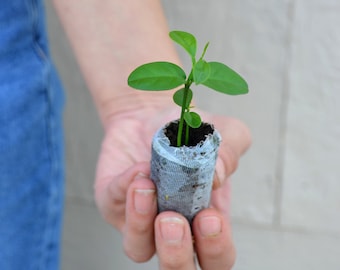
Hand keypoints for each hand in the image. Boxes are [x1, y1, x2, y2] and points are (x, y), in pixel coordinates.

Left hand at [94, 99, 250, 266]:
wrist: (154, 116)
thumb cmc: (190, 135)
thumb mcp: (224, 135)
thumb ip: (230, 153)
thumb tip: (217, 177)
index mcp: (205, 221)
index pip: (215, 259)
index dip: (215, 249)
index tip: (209, 217)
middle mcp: (172, 228)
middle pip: (175, 269)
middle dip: (175, 255)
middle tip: (172, 221)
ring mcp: (141, 219)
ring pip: (138, 248)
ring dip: (142, 225)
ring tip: (147, 189)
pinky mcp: (114, 201)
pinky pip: (115, 207)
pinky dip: (125, 190)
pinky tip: (138, 170)